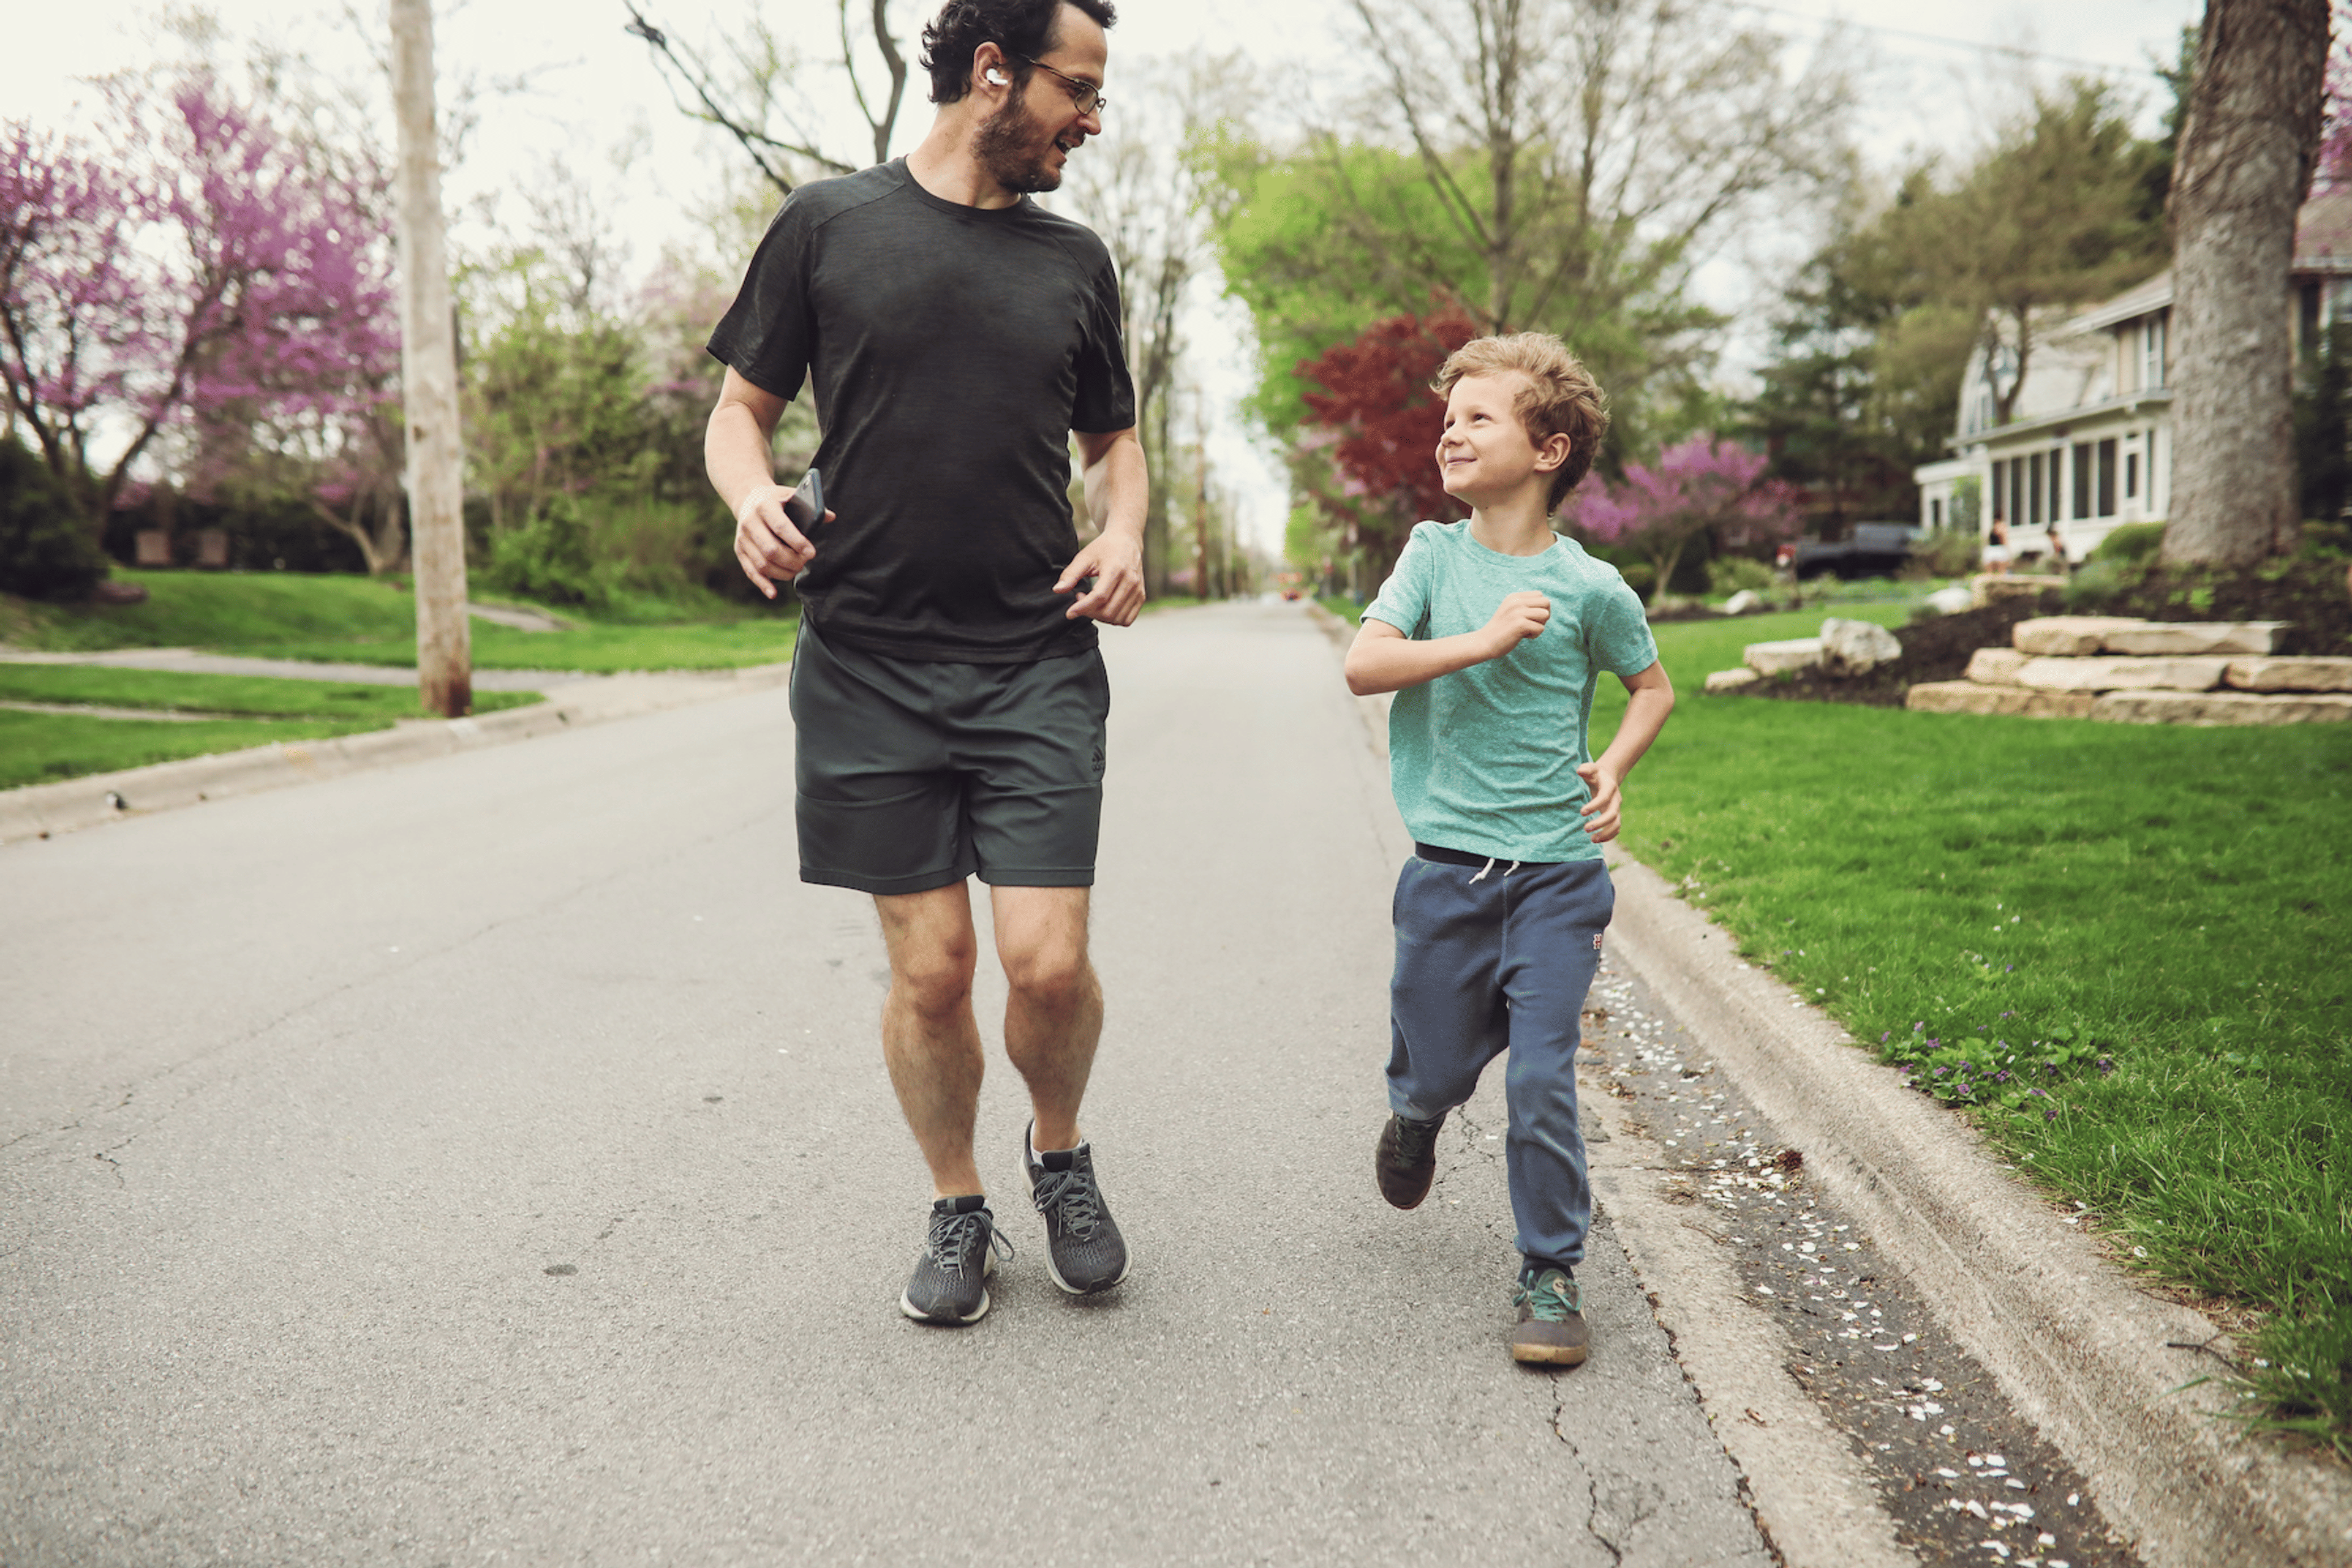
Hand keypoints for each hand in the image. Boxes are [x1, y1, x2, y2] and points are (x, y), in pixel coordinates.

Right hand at [732, 483, 830, 598]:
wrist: (749, 499)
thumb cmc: (777, 500)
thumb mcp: (790, 495)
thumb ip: (810, 506)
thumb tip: (830, 517)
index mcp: (764, 505)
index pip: (781, 527)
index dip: (797, 543)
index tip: (811, 553)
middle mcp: (749, 522)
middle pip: (771, 550)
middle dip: (791, 561)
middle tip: (805, 562)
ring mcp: (742, 537)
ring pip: (762, 564)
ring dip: (782, 573)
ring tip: (796, 570)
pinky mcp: (740, 550)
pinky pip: (750, 571)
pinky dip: (763, 584)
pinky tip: (774, 593)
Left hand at [1056, 530, 1145, 625]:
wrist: (1127, 541)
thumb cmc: (1104, 548)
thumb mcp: (1084, 557)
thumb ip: (1070, 574)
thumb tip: (1057, 590)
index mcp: (1116, 569)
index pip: (1099, 597)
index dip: (1082, 608)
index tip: (1070, 613)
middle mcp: (1130, 581)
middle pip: (1108, 611)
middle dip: (1089, 612)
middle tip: (1080, 599)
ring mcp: (1138, 590)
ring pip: (1117, 618)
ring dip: (1100, 617)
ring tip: (1092, 602)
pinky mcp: (1141, 596)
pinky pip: (1127, 619)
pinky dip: (1113, 619)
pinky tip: (1104, 607)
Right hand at [1484, 590, 1550, 656]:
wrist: (1485, 642)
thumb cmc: (1501, 629)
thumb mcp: (1511, 610)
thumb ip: (1525, 605)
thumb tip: (1547, 608)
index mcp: (1514, 597)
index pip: (1540, 595)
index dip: (1539, 608)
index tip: (1529, 617)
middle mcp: (1517, 601)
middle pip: (1546, 603)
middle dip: (1543, 616)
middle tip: (1532, 624)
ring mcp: (1518, 612)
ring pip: (1545, 615)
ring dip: (1540, 625)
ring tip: (1527, 630)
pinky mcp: (1520, 624)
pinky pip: (1540, 629)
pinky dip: (1534, 635)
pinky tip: (1522, 637)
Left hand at [1577, 761, 1622, 842]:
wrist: (1607, 777)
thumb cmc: (1595, 773)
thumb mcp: (1591, 768)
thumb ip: (1586, 768)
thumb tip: (1579, 771)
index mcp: (1610, 787)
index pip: (1604, 797)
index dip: (1595, 805)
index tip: (1581, 812)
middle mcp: (1616, 799)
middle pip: (1612, 814)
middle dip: (1600, 823)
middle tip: (1585, 829)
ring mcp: (1616, 809)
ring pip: (1616, 824)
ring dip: (1606, 833)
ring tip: (1592, 839)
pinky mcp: (1615, 816)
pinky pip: (1616, 829)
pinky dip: (1609, 836)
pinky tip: (1597, 840)